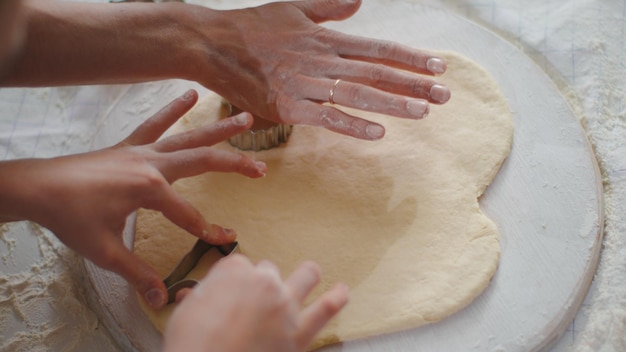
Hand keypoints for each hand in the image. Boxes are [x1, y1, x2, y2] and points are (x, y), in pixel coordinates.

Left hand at [0, 89, 265, 308]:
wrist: (38, 188)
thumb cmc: (70, 218)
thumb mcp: (104, 251)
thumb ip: (136, 273)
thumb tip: (161, 297)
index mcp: (148, 189)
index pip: (189, 215)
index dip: (209, 231)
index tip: (226, 240)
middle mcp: (151, 163)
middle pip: (203, 161)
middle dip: (235, 166)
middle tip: (261, 169)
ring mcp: (141, 150)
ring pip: (187, 136)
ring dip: (218, 128)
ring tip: (245, 117)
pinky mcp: (130, 145)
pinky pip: (156, 123)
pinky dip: (173, 108)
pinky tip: (189, 94)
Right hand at [163, 255, 348, 351]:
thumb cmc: (190, 343)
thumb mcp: (185, 313)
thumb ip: (198, 299)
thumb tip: (192, 296)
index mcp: (234, 271)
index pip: (238, 265)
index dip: (232, 279)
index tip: (227, 290)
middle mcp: (263, 282)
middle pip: (268, 270)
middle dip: (262, 279)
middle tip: (254, 298)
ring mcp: (284, 305)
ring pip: (305, 276)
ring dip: (308, 274)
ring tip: (312, 273)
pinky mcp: (299, 332)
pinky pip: (325, 311)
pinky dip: (336, 299)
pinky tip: (343, 292)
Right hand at [199, 0, 449, 139]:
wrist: (214, 45)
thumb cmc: (253, 28)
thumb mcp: (294, 9)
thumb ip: (329, 8)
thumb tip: (358, 1)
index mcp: (326, 39)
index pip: (378, 50)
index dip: (410, 59)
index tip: (439, 67)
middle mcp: (323, 60)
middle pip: (376, 74)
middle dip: (413, 84)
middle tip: (445, 95)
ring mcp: (306, 84)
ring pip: (357, 95)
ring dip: (392, 104)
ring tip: (422, 112)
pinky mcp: (288, 107)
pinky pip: (326, 117)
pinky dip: (352, 125)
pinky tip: (377, 133)